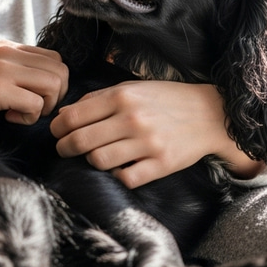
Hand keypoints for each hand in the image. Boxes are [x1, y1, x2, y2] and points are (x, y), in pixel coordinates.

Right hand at [0, 41, 67, 138]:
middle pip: (61, 70)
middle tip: (34, 109)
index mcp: (9, 47)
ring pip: (54, 84)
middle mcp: (10, 53)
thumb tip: (36, 85)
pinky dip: (29, 117)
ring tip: (20, 114)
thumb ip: (9, 68)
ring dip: (44, 106)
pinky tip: (7, 119)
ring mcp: (4, 69)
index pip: (55, 58)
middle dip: (56, 95)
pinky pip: (36, 104)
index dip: (53, 82)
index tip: (34, 98)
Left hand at [50, 81, 263, 187]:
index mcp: (122, 97)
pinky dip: (116, 175)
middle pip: (81, 141)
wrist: (209, 113)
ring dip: (89, 161)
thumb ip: (98, 99)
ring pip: (99, 161)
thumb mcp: (131, 88)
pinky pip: (125, 178)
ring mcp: (147, 144)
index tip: (56, 132)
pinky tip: (117, 167)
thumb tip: (64, 114)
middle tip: (63, 149)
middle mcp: (132, 119)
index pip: (74, 117)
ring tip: (92, 156)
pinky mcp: (161, 165)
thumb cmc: (165, 99)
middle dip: (64, 147)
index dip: (58, 128)